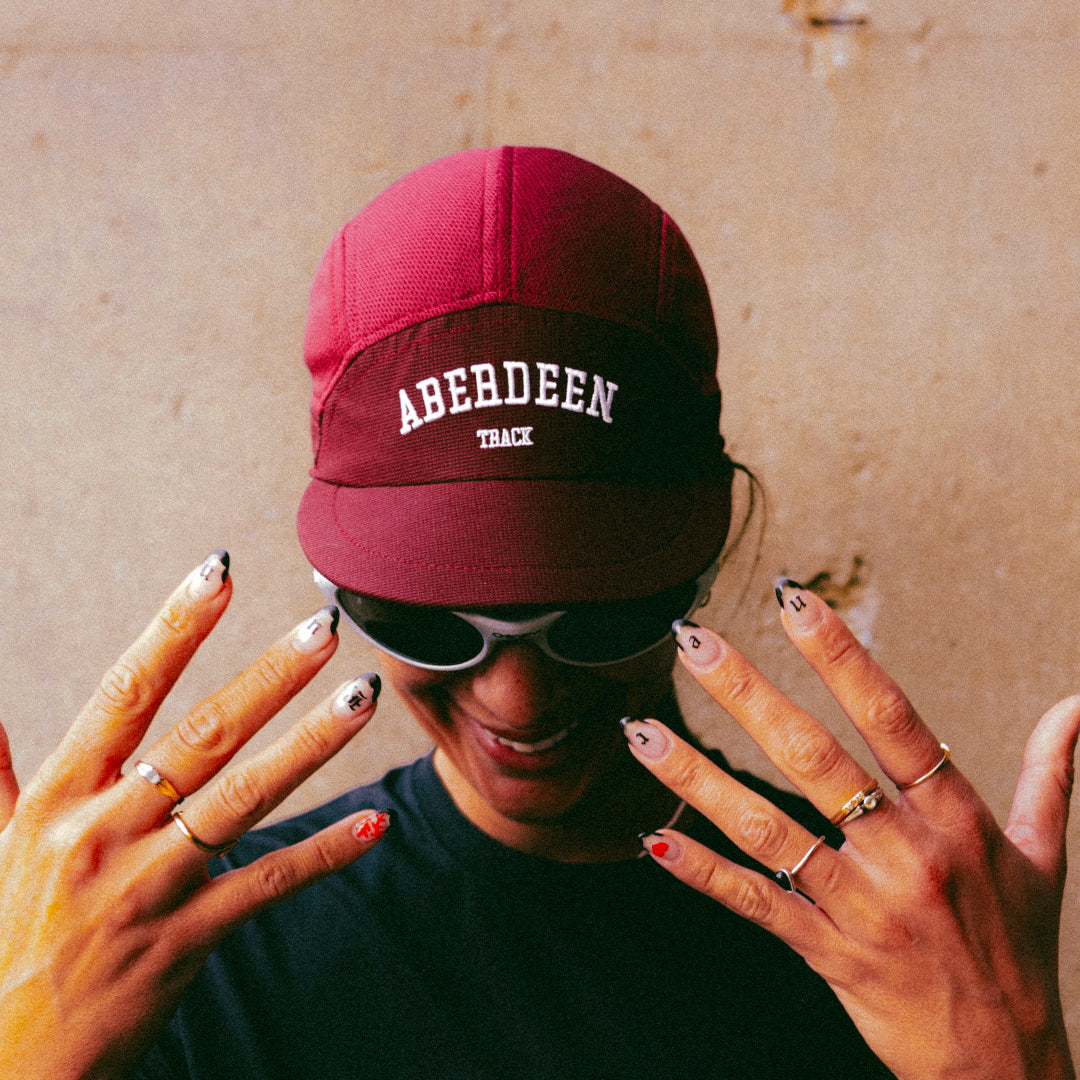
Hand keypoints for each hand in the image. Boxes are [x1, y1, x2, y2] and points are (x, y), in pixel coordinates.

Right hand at [0, 552, 386, 1079]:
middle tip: (326, 624)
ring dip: (310, 744)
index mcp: (56, 799)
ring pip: (243, 800)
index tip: (217, 572)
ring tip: (361, 695)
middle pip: (201, 735)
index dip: (174, 628)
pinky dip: (323, 853)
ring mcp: (148, 888)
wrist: (2, 1064)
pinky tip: (376, 823)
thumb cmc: (0, 938)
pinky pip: (266, 885)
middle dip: (269, 675)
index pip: (123, 692)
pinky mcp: (185, 940)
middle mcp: (103, 834)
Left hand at [624, 580, 1077, 1079]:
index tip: (794, 599)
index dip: (841, 655)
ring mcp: (861, 906)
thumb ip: (1050, 773)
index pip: (892, 718)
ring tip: (640, 729)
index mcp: (955, 819)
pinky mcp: (828, 953)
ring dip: (696, 777)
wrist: (1008, 1068)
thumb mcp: (1044, 857)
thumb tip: (1075, 704)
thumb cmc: (1021, 950)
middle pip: (814, 759)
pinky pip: (757, 904)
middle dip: (748, 694)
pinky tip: (653, 842)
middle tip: (694, 640)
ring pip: (766, 827)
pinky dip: (704, 873)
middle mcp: (905, 854)